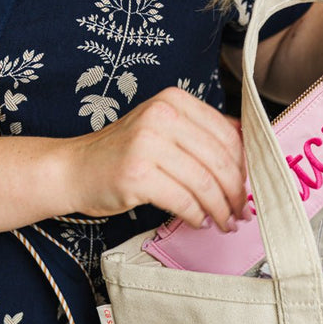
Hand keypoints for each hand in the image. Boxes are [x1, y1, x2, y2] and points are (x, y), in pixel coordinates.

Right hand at [69, 86, 248, 231]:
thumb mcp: (163, 129)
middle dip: (236, 193)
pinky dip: (196, 216)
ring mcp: (147, 144)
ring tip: (224, 223)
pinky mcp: (137, 174)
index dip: (244, 166)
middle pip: (220, 161)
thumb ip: (200, 132)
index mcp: (173, 100)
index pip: (227, 135)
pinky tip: (199, 222)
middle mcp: (161, 116)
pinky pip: (183, 201)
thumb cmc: (124, 153)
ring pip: (205, 184)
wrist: (74, 168)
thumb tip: (248, 145)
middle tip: (241, 212)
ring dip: (220, 209)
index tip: (248, 187)